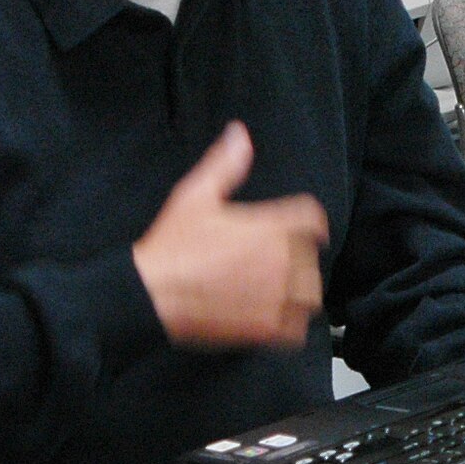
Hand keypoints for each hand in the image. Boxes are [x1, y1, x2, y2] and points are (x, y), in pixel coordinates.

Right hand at [133, 122, 328, 348]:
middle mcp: (281, 260)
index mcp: (271, 225)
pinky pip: (296, 329)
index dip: (308, 222)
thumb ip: (225, 164)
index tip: (304, 230)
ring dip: (299, 292)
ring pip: (310, 295)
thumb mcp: (196, 194)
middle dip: (298, 258)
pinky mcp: (265, 328)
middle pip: (312, 258)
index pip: (311, 218)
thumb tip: (240, 134)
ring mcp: (276, 296)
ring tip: (279, 291)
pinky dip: (290, 325)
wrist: (152, 293)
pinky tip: (272, 316)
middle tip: (274, 263)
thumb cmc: (172, 244)